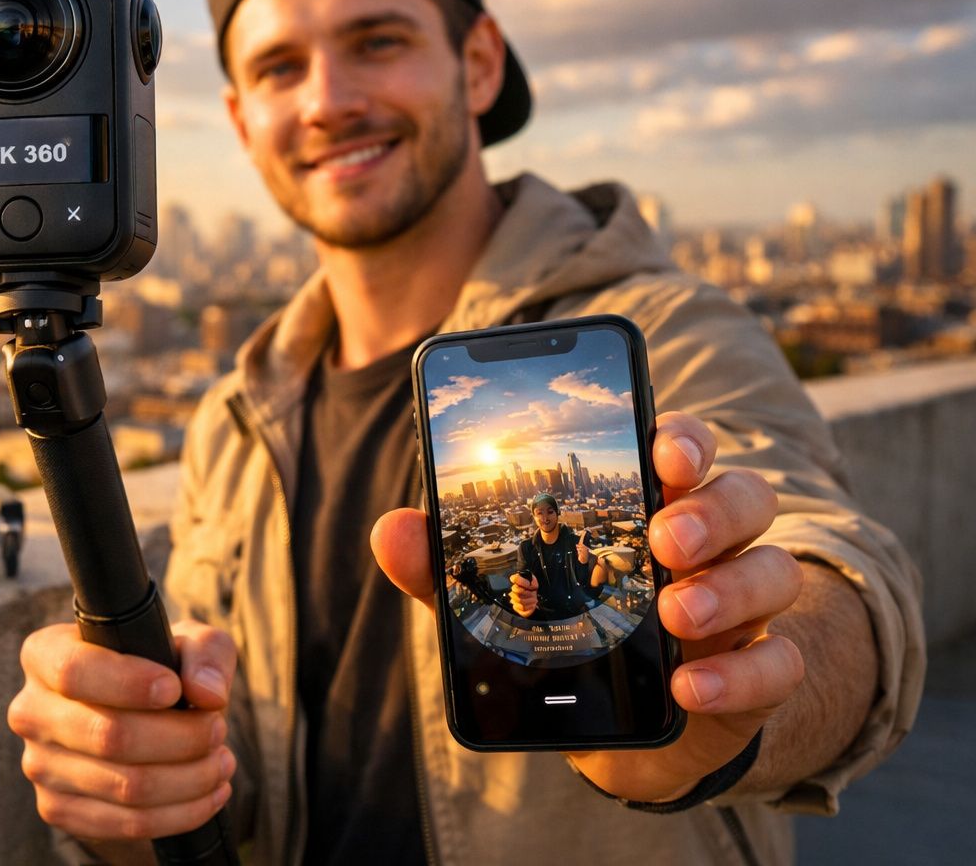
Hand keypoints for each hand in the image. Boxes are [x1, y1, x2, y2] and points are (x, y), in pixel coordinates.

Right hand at [7, 619, 237, 840]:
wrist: (139, 715)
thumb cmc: (161, 668)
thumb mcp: (189, 643)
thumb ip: (204, 654)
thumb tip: (207, 694)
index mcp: (44, 655)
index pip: (74, 671)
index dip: (128, 683)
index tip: (174, 689)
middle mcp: (30, 711)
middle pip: (108, 736)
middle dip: (180, 737)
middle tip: (217, 728)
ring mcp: (39, 766)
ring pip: (125, 786)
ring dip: (190, 778)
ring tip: (221, 761)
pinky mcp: (57, 810)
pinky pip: (126, 824)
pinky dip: (181, 813)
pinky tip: (210, 792)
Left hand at [372, 411, 803, 801]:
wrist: (619, 733)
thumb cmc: (562, 638)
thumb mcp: (497, 603)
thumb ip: (446, 569)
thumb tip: (391, 529)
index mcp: (650, 506)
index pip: (682, 447)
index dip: (682, 437)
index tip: (661, 447)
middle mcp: (708, 546)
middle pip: (745, 496)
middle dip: (711, 509)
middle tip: (664, 538)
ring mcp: (740, 607)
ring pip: (774, 569)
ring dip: (729, 587)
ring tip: (674, 613)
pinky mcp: (755, 672)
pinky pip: (780, 662)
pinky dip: (741, 672)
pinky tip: (689, 684)